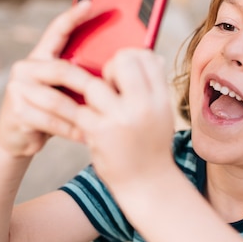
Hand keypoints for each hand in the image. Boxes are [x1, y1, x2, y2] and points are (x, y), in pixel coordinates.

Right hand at [0, 0, 94, 157]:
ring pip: (57, 100)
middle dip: (87, 83)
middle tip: (109, 93)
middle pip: (60, 69)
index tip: (90, 3)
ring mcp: (17, 89)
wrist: (17, 138)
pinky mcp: (16, 111)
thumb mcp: (63, 90)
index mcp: (38, 57)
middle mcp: (24, 68)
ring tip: (101, 121)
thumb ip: (76, 78)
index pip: (55, 31)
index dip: (72, 17)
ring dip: (81, 114)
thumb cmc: (49, 112)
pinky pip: (51, 120)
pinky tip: (86, 136)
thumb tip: (114, 66)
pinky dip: (72, 129)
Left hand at [70, 49, 175, 189]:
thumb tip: (153, 56)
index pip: (147, 57)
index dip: (132, 58)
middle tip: (108, 86)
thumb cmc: (152, 146)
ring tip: (98, 108)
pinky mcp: (98, 132)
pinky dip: (81, 115)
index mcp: (161, 99)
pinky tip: (89, 125)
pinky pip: (80, 109)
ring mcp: (120, 118)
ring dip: (91, 95)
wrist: (147, 185)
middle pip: (122, 61)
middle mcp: (144, 106)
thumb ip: (155, 87)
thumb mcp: (162, 115)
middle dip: (110, 68)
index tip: (124, 72)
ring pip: (94, 85)